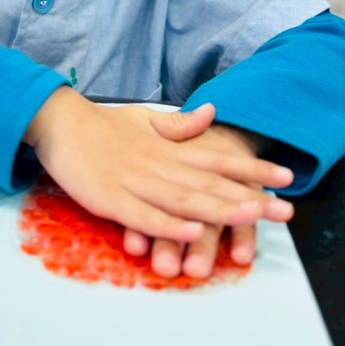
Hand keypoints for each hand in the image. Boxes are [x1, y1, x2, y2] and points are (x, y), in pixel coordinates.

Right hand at [24, 88, 293, 244]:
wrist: (58, 122)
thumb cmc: (103, 125)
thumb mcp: (144, 119)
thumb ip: (179, 125)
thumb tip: (212, 112)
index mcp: (167, 148)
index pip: (218, 158)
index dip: (252, 168)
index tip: (286, 177)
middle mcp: (158, 164)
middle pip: (209, 183)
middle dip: (248, 197)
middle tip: (286, 209)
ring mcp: (134, 181)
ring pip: (182, 199)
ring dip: (218, 209)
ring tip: (250, 216)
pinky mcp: (110, 198)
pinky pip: (143, 215)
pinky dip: (168, 225)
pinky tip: (191, 233)